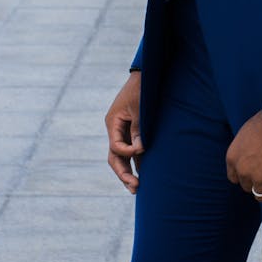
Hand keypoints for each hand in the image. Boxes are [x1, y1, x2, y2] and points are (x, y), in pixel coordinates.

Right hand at [105, 72, 143, 193]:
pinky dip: (136, 161)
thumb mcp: (140, 108)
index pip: (116, 147)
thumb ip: (139, 129)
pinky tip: (145, 174)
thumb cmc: (142, 89)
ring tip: (137, 188)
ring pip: (122, 156)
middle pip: (115, 157)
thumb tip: (140, 149)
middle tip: (135, 187)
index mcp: (113, 122)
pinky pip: (132, 150)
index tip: (142, 149)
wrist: (148, 74)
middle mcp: (115, 129)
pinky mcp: (133, 130)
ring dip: (129, 171)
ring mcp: (123, 131)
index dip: (128, 152)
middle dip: (124, 173)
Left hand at [226, 111, 261, 207]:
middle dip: (257, 180)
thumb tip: (249, 158)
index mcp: (233, 158)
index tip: (255, 169)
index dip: (246, 174)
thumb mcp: (245, 133)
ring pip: (261, 195)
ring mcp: (259, 178)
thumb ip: (243, 150)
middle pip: (248, 187)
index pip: (234, 178)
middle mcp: (243, 170)